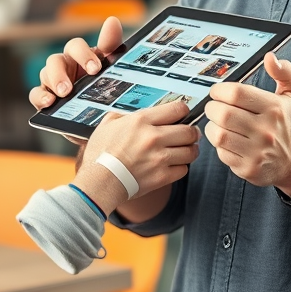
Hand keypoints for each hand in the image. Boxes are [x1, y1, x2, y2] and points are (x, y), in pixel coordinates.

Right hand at [29, 16, 123, 111]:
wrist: (97, 107)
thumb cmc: (102, 78)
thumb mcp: (111, 63)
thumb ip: (110, 43)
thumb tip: (112, 20)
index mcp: (78, 55)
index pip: (76, 46)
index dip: (84, 55)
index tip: (95, 69)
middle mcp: (63, 64)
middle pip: (55, 60)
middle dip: (61, 73)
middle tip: (71, 87)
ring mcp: (52, 80)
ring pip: (45, 74)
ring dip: (53, 83)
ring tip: (63, 94)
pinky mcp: (45, 97)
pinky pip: (35, 94)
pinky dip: (40, 97)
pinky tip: (48, 102)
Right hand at [75, 100, 199, 211]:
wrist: (98, 182)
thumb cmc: (100, 154)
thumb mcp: (107, 124)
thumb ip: (123, 116)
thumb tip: (133, 115)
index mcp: (141, 121)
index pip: (177, 109)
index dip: (183, 110)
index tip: (183, 114)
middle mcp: (153, 137)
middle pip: (189, 131)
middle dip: (192, 132)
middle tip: (190, 134)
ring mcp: (159, 158)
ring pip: (190, 151)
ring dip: (190, 150)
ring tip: (185, 150)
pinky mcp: (162, 177)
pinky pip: (183, 170)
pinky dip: (181, 167)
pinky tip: (173, 165)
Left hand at [204, 52, 290, 192]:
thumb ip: (285, 72)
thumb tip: (270, 57)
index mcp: (275, 109)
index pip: (236, 94)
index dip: (220, 90)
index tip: (217, 91)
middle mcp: (266, 131)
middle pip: (223, 114)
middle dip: (212, 107)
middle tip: (214, 106)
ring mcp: (257, 152)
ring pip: (218, 135)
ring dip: (212, 126)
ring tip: (219, 122)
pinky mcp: (249, 169)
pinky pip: (222, 153)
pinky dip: (220, 145)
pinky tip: (228, 139)